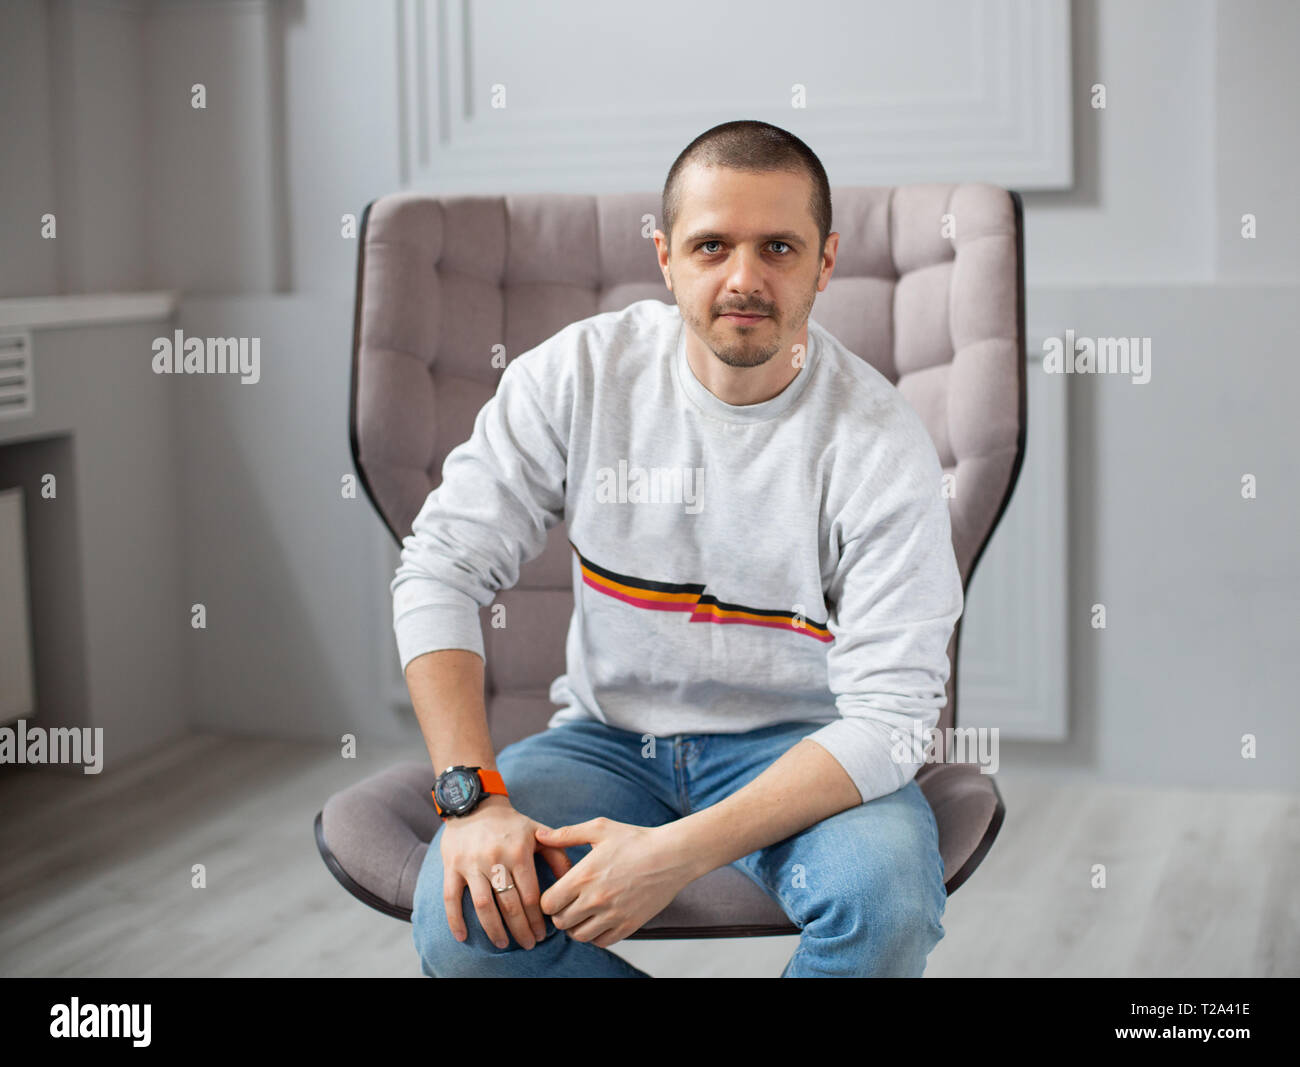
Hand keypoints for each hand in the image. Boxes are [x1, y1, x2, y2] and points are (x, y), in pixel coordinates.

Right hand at [439, 795, 572, 949]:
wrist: (475, 805)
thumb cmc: (512, 824)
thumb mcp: (538, 833)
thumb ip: (558, 854)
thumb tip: (573, 880)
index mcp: (519, 851)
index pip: (530, 894)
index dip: (537, 918)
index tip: (543, 934)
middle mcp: (495, 858)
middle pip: (509, 904)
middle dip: (520, 929)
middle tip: (528, 944)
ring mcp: (471, 863)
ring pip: (483, 905)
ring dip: (493, 929)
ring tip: (503, 944)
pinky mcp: (452, 866)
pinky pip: (451, 897)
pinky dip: (455, 919)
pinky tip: (463, 937)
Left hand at [534, 818, 696, 947]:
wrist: (672, 855)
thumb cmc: (635, 839)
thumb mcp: (599, 829)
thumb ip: (566, 834)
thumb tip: (540, 835)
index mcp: (584, 876)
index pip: (547, 904)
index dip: (547, 899)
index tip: (556, 892)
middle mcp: (596, 899)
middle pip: (560, 922)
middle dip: (559, 913)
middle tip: (568, 903)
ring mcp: (613, 915)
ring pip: (579, 935)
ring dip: (576, 926)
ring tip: (582, 912)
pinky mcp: (629, 925)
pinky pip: (601, 941)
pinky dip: (595, 934)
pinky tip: (599, 919)